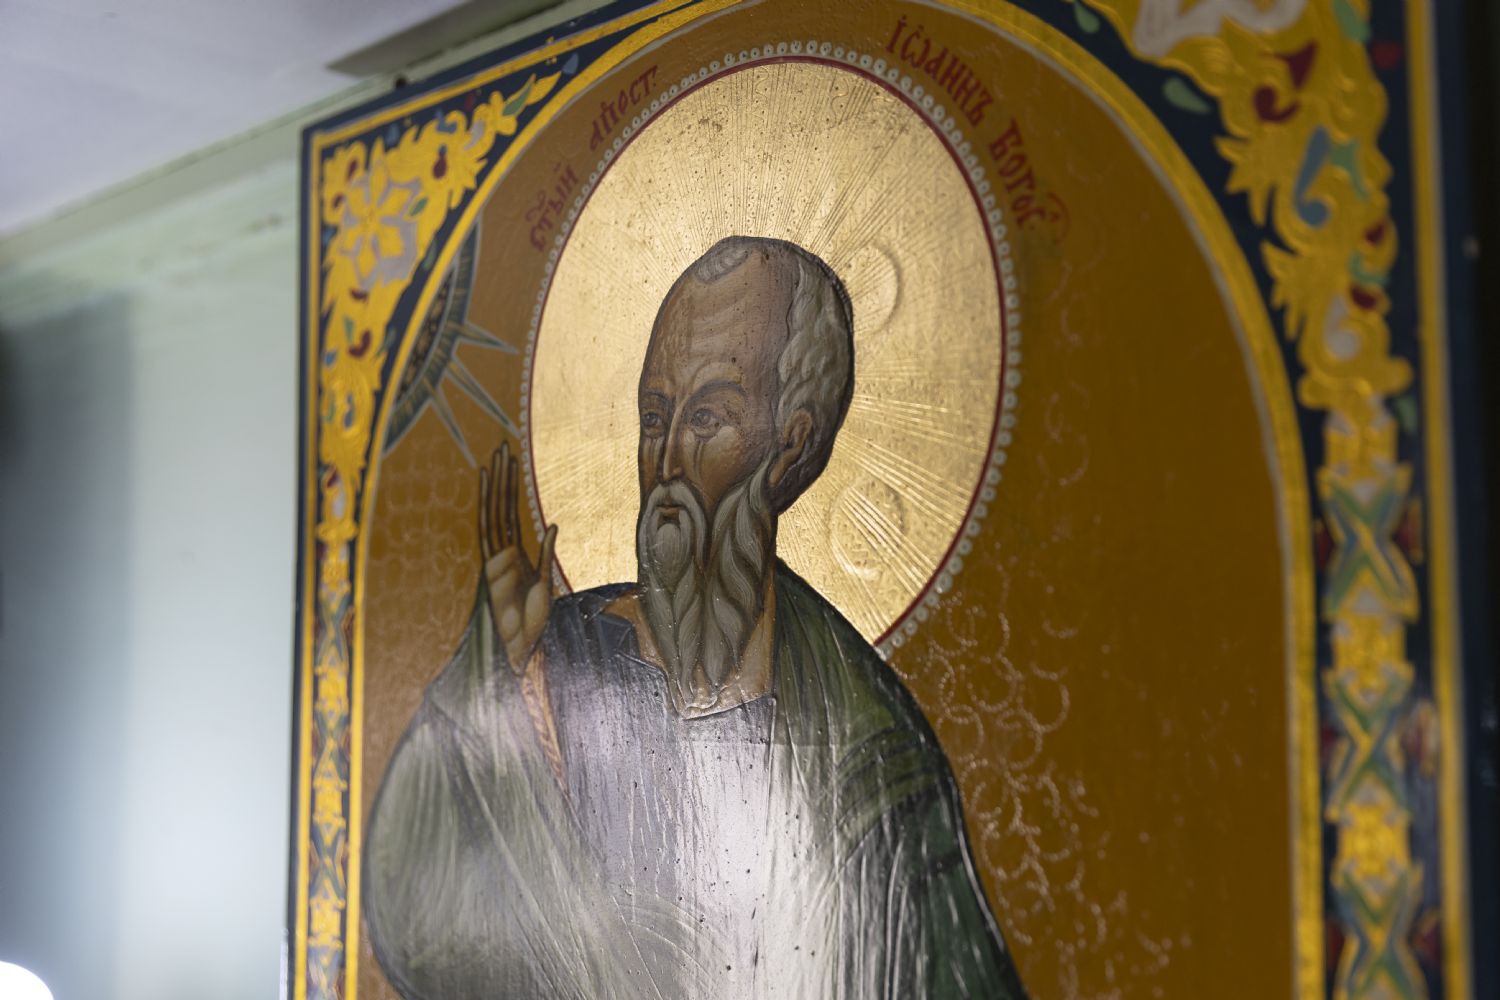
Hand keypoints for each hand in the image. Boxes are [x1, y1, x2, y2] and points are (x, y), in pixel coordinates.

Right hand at [478, 442, 557, 672]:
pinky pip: (495, 535)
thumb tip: (551, 525)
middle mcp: (502, 552)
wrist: (521, 646)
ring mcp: (496, 559)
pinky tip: (493, 485)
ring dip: (496, 487)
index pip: (510, 512)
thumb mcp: (545, 582)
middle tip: (501, 447)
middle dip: (501, 478)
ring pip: (495, 514)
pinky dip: (496, 513)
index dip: (508, 488)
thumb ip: (546, 553)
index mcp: (514, 554)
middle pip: (500, 506)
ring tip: (496, 459)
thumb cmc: (531, 621)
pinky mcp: (494, 570)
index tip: (507, 463)